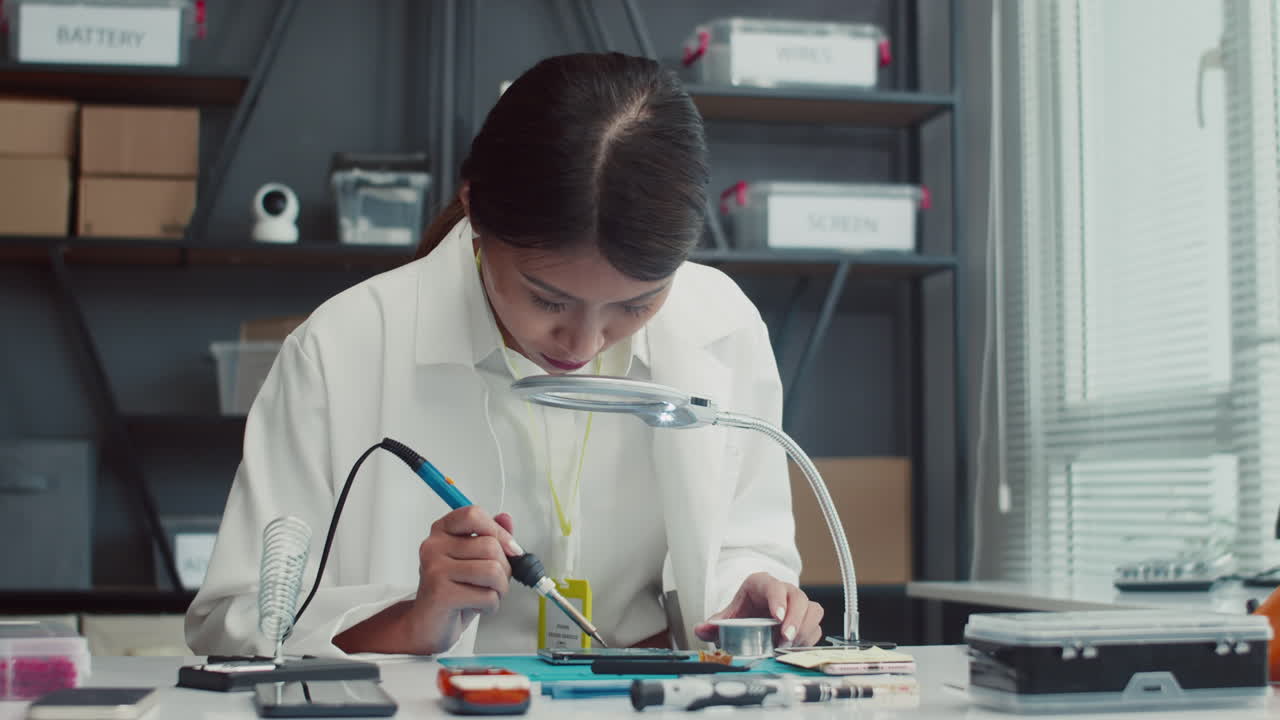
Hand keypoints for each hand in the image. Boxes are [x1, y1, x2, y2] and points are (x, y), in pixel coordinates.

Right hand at [405, 506, 521, 653]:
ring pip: (492, 570)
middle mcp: (434, 545)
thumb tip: (506, 518)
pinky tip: (479, 608)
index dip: (499, 532)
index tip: (511, 549)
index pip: (474, 514)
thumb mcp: (475, 560)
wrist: (429, 625)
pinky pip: (487, 595)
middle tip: (495, 582)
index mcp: (442, 531)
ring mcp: (435, 568)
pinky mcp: (440, 593)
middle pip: (490, 545)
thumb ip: (491, 536)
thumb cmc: (454, 591)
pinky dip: (492, 606)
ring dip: (501, 589)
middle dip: (505, 569)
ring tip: (488, 595)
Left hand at [693, 572, 823, 647]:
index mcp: (762, 584)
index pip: (773, 586)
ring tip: (788, 645)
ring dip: (803, 629)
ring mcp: (799, 604)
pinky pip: (816, 626)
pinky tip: (794, 648)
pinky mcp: (808, 619)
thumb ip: (715, 624)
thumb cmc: (744, 612)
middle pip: (798, 598)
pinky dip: (807, 639)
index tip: (777, 616)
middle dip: (795, 619)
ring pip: (812, 610)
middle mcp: (784, 590)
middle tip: (784, 638)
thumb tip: (701, 629)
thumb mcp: (729, 616)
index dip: (777, 600)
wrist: (754, 617)